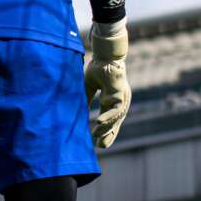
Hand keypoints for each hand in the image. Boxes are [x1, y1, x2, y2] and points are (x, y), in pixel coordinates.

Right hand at [84, 21, 130, 147]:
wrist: (105, 54)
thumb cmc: (98, 69)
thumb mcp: (89, 88)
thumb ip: (86, 100)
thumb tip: (78, 112)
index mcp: (112, 99)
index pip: (111, 119)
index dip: (107, 130)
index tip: (99, 143)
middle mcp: (119, 100)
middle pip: (116, 122)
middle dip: (109, 134)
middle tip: (100, 146)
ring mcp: (121, 97)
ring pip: (116, 117)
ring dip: (106, 128)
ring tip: (96, 137)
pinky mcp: (120, 92)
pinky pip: (115, 108)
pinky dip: (108, 116)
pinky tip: (99, 123)